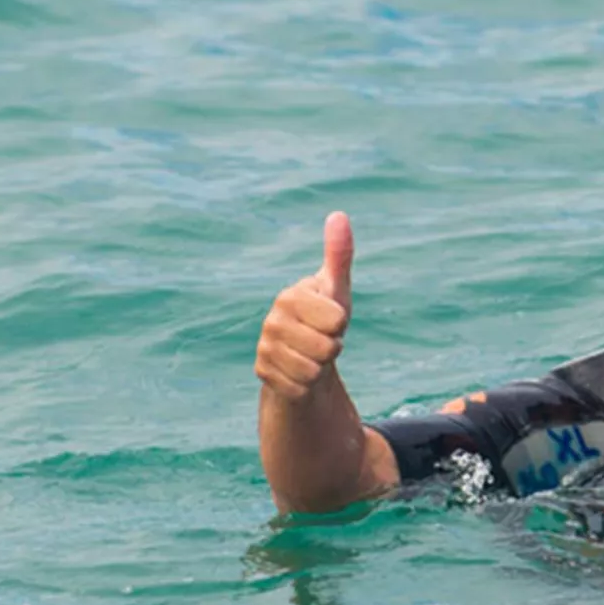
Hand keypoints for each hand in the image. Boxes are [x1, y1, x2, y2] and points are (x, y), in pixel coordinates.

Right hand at [255, 212, 354, 402]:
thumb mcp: (336, 288)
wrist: (304, 354)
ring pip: (312, 371)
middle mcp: (272, 320)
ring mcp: (264, 348)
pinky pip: (299, 389)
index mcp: (290, 296)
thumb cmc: (325, 317)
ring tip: (312, 355)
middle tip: (323, 340)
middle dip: (333, 348)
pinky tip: (299, 372)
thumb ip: (339, 254)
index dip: (341, 324)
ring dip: (320, 368)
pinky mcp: (262, 374)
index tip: (332, 319)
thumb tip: (339, 215)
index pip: (337, 320)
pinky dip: (306, 385)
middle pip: (326, 348)